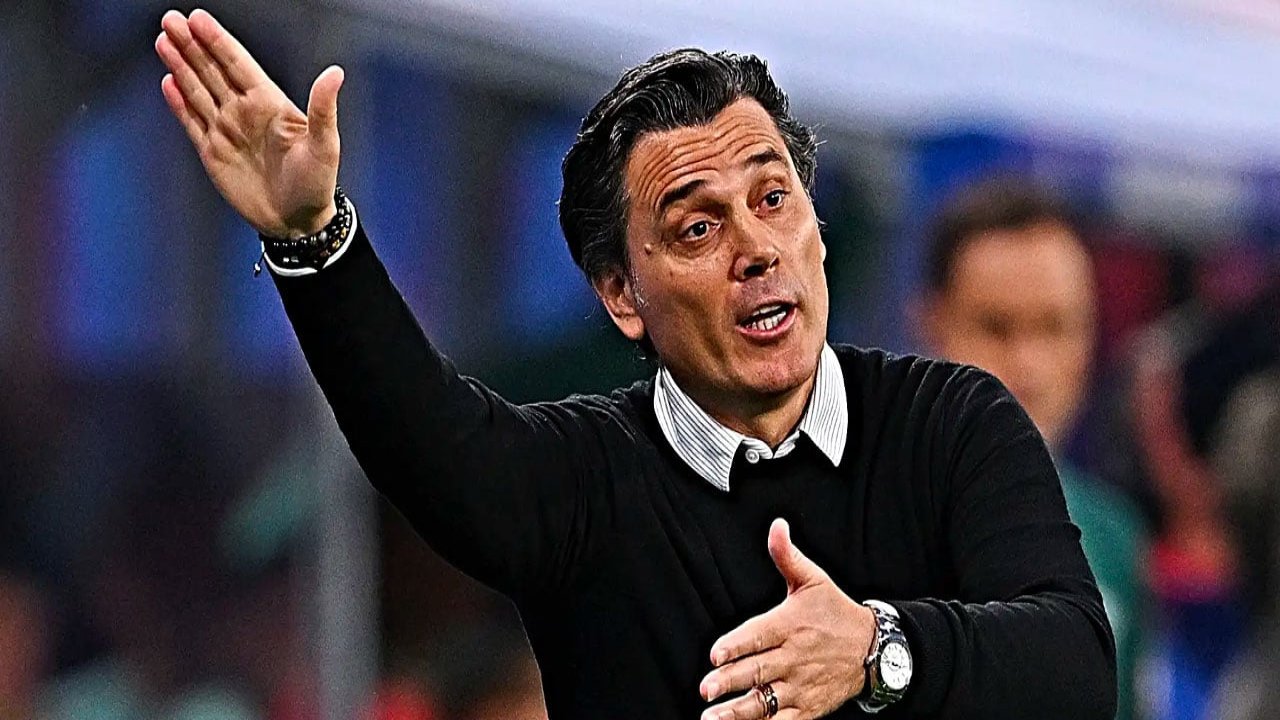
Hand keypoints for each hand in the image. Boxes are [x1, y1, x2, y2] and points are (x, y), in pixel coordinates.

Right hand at [155, 8, 341, 237]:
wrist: (297, 222)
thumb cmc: (317, 184)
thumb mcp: (324, 145)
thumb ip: (323, 108)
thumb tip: (335, 72)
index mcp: (270, 104)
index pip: (239, 64)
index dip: (218, 41)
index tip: (198, 19)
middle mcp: (245, 112)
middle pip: (213, 71)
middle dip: (192, 45)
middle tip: (171, 19)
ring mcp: (227, 130)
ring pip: (199, 90)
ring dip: (181, 66)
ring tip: (164, 40)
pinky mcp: (213, 152)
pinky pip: (192, 122)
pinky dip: (179, 103)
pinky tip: (168, 82)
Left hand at [699, 519, 875, 719]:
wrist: (874, 649)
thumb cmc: (835, 613)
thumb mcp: (813, 580)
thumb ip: (787, 556)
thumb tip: (776, 527)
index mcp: (790, 625)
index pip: (759, 636)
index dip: (736, 646)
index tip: (716, 655)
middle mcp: (794, 657)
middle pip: (758, 670)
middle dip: (731, 681)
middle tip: (707, 688)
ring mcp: (800, 685)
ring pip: (766, 701)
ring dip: (738, 711)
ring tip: (713, 717)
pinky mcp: (808, 707)